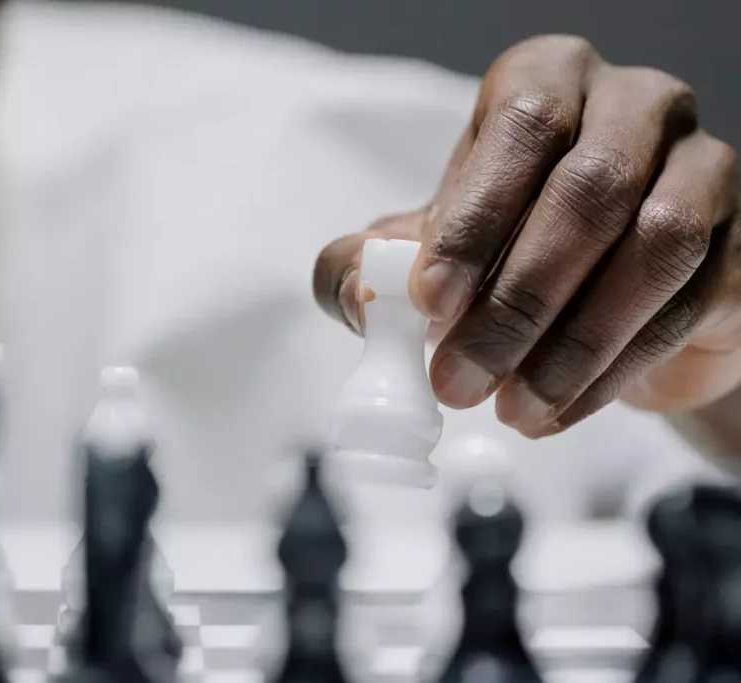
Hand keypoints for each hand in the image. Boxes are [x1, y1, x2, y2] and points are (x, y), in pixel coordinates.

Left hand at [314, 35, 740, 437]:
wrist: (603, 305)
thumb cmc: (504, 256)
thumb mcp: (429, 254)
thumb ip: (375, 264)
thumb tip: (361, 293)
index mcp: (549, 83)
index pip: (520, 127)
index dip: (472, 219)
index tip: (428, 304)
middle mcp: (635, 107)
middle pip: (587, 192)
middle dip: (513, 303)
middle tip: (457, 383)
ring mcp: (705, 169)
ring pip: (652, 249)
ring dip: (569, 346)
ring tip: (508, 410)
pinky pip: (688, 306)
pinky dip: (612, 372)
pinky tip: (556, 412)